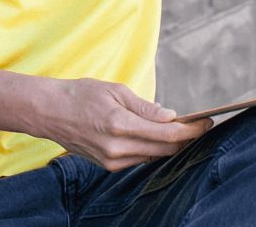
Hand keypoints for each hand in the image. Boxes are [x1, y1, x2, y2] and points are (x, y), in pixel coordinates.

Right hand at [38, 77, 212, 170]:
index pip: (167, 134)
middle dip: (185, 138)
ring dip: (169, 144)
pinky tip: (154, 136)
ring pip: (153, 155)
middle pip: (164, 149)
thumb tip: (171, 117)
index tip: (207, 122)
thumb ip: (145, 107)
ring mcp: (112, 160)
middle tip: (199, 125)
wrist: (49, 112)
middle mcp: (117, 147)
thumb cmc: (80, 94)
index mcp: (120, 124)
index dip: (191, 130)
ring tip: (179, 129)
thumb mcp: (115, 90)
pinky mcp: (107, 166)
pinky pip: (138, 159)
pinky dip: (150, 148)